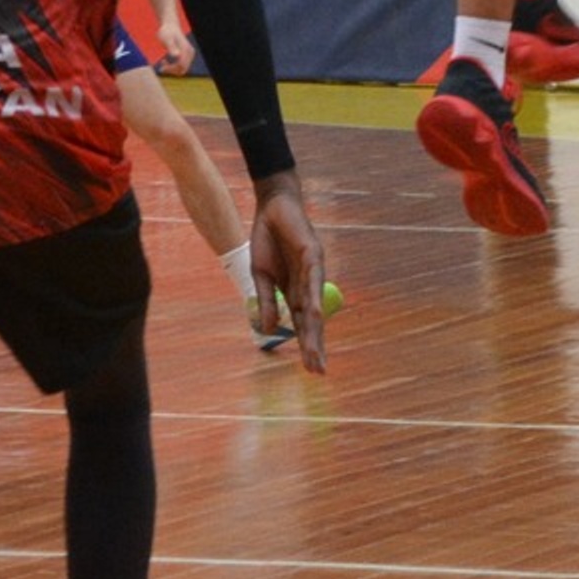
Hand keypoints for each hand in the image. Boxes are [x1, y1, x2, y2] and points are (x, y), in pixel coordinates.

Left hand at [155, 16, 194, 73]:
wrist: (170, 25)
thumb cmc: (166, 31)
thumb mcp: (166, 38)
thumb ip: (171, 47)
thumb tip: (177, 56)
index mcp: (186, 49)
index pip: (181, 66)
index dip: (171, 69)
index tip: (161, 67)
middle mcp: (190, 52)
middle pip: (183, 69)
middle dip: (172, 71)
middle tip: (161, 67)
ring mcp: (190, 54)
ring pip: (183, 69)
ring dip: (172, 70)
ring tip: (162, 63)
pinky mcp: (187, 55)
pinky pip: (181, 66)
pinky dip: (173, 67)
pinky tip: (164, 61)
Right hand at [248, 176, 330, 372]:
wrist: (272, 208)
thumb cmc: (267, 241)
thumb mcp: (260, 275)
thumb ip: (267, 301)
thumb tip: (269, 331)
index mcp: (294, 292)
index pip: (303, 325)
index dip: (307, 346)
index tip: (311, 370)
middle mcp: (307, 285)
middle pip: (312, 321)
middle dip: (314, 346)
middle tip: (318, 371)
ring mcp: (312, 270)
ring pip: (314, 305)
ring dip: (316, 329)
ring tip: (316, 352)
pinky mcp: (312, 253)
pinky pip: (313, 277)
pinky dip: (313, 296)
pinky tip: (314, 314)